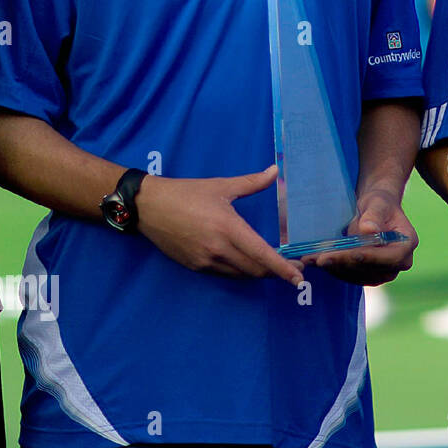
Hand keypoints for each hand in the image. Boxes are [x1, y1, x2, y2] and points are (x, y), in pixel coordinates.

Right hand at [136, 164, 303, 285]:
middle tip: (293, 268)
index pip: (262, 254)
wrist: (148, 206)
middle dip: (276, 272)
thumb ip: (252, 183)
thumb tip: (276, 170)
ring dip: (259, 272)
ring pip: (241, 274)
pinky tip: (248, 262)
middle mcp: (218, 249)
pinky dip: (241, 271)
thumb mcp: (221, 186)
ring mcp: (205, 260)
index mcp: (228, 228)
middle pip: (255, 269)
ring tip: (274, 265)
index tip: (299, 278)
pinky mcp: (195, 267)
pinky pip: (225, 274)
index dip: (282, 268)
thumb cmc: (186, 193)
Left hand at [301, 188, 417, 285]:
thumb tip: (369, 230)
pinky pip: (350, 276)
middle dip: (345, 262)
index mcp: (407, 244)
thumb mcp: (377, 203)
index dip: (370, 257)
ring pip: (358, 275)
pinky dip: (332, 268)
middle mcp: (400, 262)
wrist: (374, 210)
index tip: (350, 252)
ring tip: (312, 259)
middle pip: (372, 269)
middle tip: (320, 257)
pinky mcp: (368, 275)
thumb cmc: (379, 203)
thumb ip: (373, 216)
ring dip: (335, 268)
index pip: (391, 257)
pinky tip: (315, 261)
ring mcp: (384, 271)